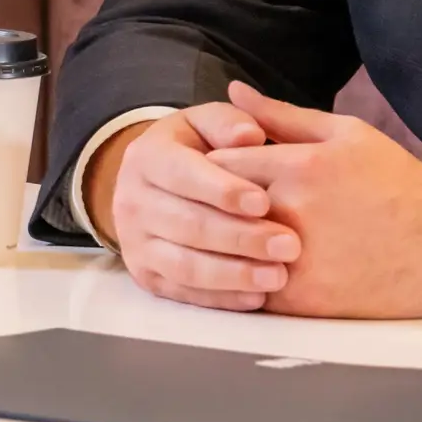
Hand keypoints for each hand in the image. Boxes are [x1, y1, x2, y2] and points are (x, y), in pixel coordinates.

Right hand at [95, 102, 298, 311]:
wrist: (151, 186)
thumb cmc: (193, 150)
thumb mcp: (204, 123)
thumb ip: (227, 122)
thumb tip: (249, 135)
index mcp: (146, 157)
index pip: (182, 174)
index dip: (223, 190)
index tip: (265, 201)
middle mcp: (132, 202)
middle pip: (188, 225)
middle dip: (240, 237)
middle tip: (289, 245)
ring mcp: (136, 243)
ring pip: (185, 265)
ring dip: (233, 274)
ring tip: (278, 276)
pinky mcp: (147, 276)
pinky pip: (184, 292)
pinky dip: (221, 298)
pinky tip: (256, 297)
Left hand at [197, 82, 421, 318]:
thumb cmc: (397, 183)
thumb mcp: (346, 134)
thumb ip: (282, 116)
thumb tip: (234, 93)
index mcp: (300, 165)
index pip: (220, 162)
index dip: (212, 167)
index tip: (217, 171)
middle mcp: (291, 211)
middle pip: (216, 207)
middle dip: (211, 205)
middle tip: (214, 205)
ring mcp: (294, 259)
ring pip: (226, 251)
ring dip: (224, 244)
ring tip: (231, 236)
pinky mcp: (301, 300)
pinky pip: (247, 288)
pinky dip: (243, 277)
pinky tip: (253, 266)